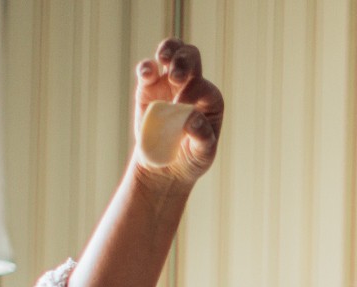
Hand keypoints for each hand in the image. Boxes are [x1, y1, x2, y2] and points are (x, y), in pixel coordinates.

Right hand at [133, 39, 222, 186]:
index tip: (180, 106)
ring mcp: (170, 83)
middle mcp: (192, 85)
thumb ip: (202, 138)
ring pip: (172, 51)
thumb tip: (192, 120)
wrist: (165, 166)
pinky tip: (146, 75)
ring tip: (163, 59)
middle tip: (175, 76)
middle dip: (183, 62)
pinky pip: (148, 69)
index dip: (193, 92)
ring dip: (168, 50)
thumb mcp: (201, 155)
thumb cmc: (190, 159)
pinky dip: (146, 68)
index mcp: (210, 101)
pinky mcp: (149, 87)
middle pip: (191, 58)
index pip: (204, 87)